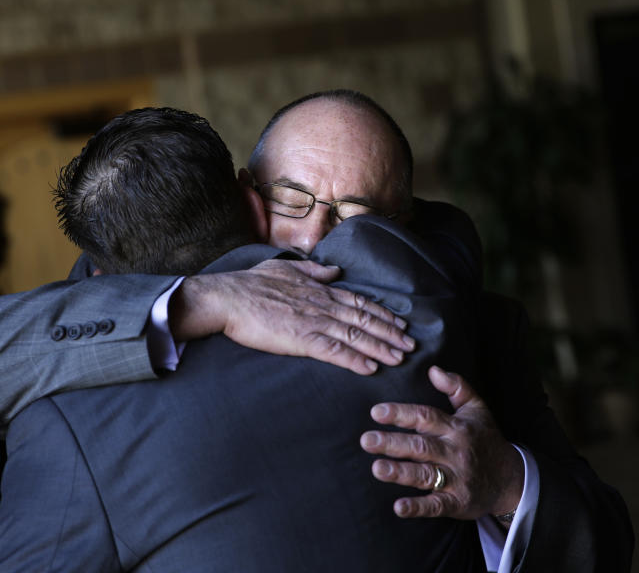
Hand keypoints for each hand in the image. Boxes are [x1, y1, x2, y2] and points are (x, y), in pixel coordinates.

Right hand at [170, 259, 414, 374]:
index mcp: (318, 289)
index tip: (399, 322)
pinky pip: (334, 352)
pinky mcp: (301, 340)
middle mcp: (322, 304)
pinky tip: (370, 369)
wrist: (228, 298)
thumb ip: (313, 272)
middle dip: (390, 333)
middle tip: (411, 344)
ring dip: (380, 348)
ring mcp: (313, 322)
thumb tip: (334, 271)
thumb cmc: (250, 284)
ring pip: (355, 336)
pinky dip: (355, 360)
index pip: (358, 301)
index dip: (381, 313)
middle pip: (364, 319)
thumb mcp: (285, 269)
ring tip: (400, 358)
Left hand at [360, 366, 522, 519]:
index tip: (376, 412)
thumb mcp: (477, 409)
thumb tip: (433, 369)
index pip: (426, 417)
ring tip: (377, 469)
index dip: (401, 414)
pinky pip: (437, 505)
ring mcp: (458, 478)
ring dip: (401, 473)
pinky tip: (398, 508)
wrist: (512, 479)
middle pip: (421, 446)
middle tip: (366, 441)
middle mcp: (456, 452)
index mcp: (457, 428)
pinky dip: (418, 507)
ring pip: (426, 474)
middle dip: (392, 444)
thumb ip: (457, 386)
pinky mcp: (458, 502)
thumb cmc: (486, 439)